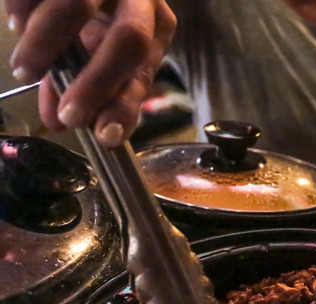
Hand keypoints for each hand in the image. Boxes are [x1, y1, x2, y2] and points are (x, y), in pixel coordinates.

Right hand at [5, 0, 175, 146]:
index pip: (145, 66)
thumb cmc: (101, 25)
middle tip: (65, 114)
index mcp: (156, 26)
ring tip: (25, 70)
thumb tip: (56, 122)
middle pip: (130, 38)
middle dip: (96, 83)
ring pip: (78, 5)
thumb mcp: (105, 58)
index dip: (124, 103)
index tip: (103, 135)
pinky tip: (16, 25)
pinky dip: (22, 8)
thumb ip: (92, 92)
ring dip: (45, 43)